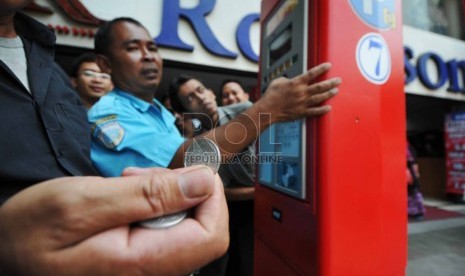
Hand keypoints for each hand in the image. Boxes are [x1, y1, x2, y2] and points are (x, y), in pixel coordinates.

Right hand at [0, 166, 227, 275]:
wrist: (7, 249)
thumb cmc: (33, 230)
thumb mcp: (85, 202)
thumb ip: (149, 195)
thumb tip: (202, 182)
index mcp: (142, 263)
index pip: (210, 236)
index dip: (211, 198)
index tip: (191, 171)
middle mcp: (152, 271)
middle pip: (203, 230)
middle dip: (183, 191)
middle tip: (142, 175)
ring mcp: (146, 265)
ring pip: (186, 226)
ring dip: (165, 195)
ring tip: (127, 183)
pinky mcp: (139, 256)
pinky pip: (166, 228)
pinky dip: (154, 204)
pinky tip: (126, 196)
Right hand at [259, 62, 340, 122]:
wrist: (267, 110)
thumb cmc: (271, 95)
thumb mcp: (278, 81)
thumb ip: (289, 79)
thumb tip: (293, 80)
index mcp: (295, 83)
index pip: (312, 73)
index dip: (322, 69)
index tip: (329, 65)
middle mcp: (301, 92)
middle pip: (320, 86)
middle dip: (331, 82)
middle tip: (338, 80)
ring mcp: (302, 103)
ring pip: (320, 98)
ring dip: (329, 94)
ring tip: (336, 91)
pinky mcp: (301, 112)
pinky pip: (315, 111)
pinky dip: (322, 110)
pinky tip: (329, 107)